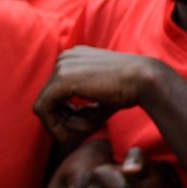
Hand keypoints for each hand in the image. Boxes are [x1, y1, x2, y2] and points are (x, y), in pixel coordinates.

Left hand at [34, 46, 164, 145]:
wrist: (143, 80)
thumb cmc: (128, 90)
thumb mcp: (100, 96)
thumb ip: (82, 107)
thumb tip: (61, 130)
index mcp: (75, 57)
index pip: (55, 91)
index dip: (66, 112)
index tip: (83, 122)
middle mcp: (65, 57)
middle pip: (48, 99)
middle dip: (64, 119)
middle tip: (85, 128)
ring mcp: (61, 66)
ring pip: (45, 106)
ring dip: (64, 124)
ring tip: (88, 126)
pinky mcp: (61, 80)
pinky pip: (43, 110)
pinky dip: (55, 125)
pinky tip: (80, 128)